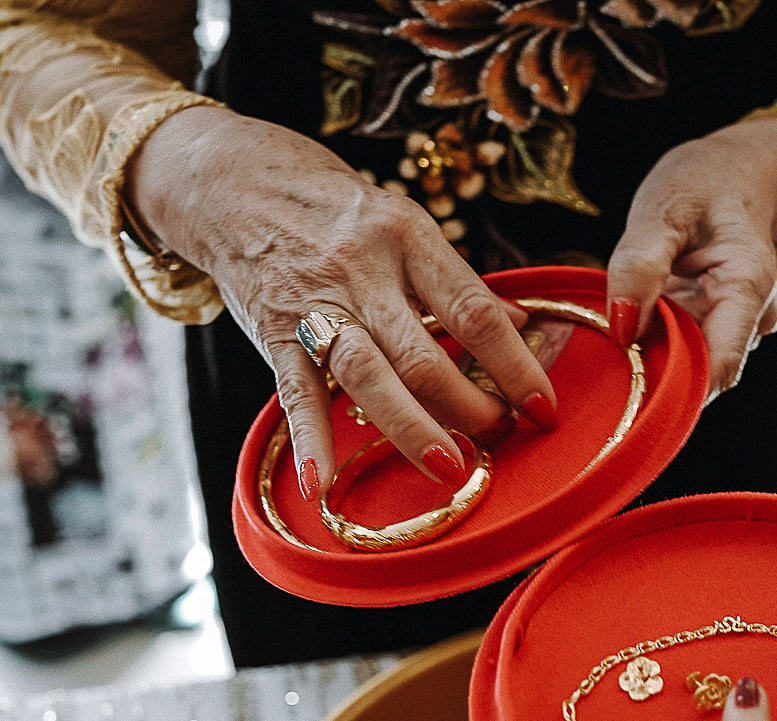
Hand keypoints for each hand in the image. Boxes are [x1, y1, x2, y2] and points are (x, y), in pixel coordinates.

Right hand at [125, 106, 558, 497]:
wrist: (232, 182)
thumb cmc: (333, 209)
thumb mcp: (403, 225)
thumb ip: (456, 281)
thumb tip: (522, 324)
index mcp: (409, 239)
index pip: (475, 312)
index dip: (515, 365)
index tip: (544, 407)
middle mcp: (363, 272)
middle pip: (425, 354)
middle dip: (470, 406)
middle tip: (500, 437)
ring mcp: (316, 304)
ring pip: (369, 375)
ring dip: (412, 428)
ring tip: (449, 468)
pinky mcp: (273, 333)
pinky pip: (296, 391)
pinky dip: (310, 438)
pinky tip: (320, 482)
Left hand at [606, 118, 776, 398]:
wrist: (735, 170)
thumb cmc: (704, 183)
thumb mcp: (663, 210)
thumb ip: (639, 266)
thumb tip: (621, 329)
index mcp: (748, 287)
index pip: (718, 368)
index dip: (674, 390)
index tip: (628, 392)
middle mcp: (752, 317)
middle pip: (702, 373)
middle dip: (656, 371)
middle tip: (608, 349)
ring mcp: (737, 325)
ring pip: (690, 363)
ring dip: (654, 352)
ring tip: (625, 318)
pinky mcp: (718, 325)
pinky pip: (685, 346)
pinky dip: (657, 338)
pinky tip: (639, 315)